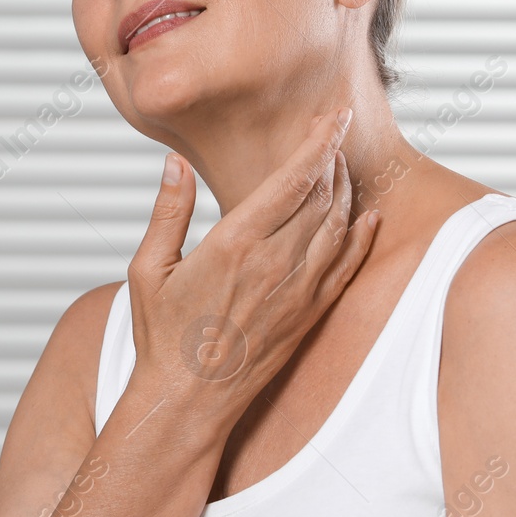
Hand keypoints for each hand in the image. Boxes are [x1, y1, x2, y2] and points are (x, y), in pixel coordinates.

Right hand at [126, 109, 379, 435]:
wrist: (188, 401)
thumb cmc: (161, 336)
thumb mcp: (147, 269)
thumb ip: (167, 212)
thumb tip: (175, 163)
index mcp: (234, 244)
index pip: (293, 179)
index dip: (319, 141)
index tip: (332, 115)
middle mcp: (275, 264)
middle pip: (323, 194)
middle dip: (334, 155)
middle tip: (336, 127)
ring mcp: (298, 291)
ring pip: (340, 225)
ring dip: (346, 188)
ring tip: (341, 163)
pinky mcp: (310, 315)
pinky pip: (348, 266)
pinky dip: (363, 236)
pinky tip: (368, 216)